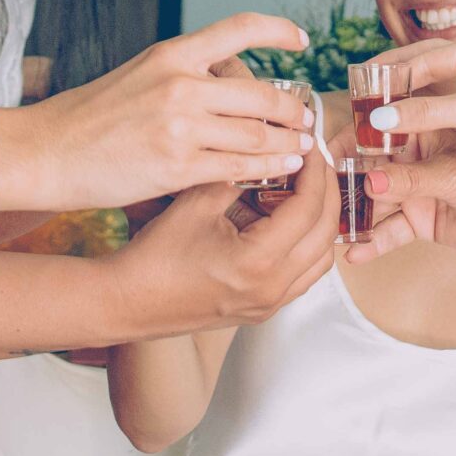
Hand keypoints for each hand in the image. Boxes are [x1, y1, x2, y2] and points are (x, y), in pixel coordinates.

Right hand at [2, 14, 316, 208]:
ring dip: (289, 142)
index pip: (238, 27)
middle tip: (308, 119)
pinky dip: (268, 168)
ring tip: (303, 147)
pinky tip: (282, 168)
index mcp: (171, 54)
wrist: (45, 151)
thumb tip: (230, 81)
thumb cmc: (88, 117)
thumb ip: (183, 74)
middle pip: (262, 93)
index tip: (302, 40)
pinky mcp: (177, 166)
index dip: (278, 31)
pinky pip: (239, 166)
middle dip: (294, 109)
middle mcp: (180, 84)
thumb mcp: (139, 75)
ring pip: (258, 133)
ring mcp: (180, 126)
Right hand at [113, 147, 337, 335]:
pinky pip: (304, 275)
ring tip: (307, 188)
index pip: (308, 207)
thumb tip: (271, 151)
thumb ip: (240, 175)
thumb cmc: (156, 255)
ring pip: (320, 258)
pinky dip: (307, 245)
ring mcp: (270, 304)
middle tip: (315, 162)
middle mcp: (273, 288)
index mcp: (258, 261)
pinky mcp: (262, 310)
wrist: (129, 302)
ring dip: (321, 221)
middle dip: (326, 191)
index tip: (309, 146)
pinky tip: (290, 221)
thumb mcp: (198, 202)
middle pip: (325, 233)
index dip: (314, 170)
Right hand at [357, 36, 455, 167]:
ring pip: (436, 94)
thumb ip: (426, 113)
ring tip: (377, 114)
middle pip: (427, 69)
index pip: (424, 57)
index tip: (362, 86)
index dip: (391, 72)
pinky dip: (425, 123)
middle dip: (394, 81)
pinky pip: (448, 117)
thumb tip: (379, 116)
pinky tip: (408, 135)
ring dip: (408, 103)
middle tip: (362, 93)